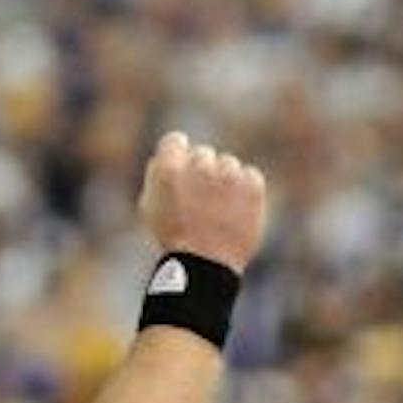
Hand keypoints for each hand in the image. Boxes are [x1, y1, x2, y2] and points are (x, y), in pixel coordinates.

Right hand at [138, 131, 268, 272]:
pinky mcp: (252, 183)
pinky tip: (235, 208)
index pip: (175, 140)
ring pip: (227, 163)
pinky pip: (249, 174)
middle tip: (200, 198)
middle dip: (201, 170)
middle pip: (202, 153)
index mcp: (169, 167)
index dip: (177, 155)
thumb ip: (158, 174)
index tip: (181, 169)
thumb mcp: (150, 204)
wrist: (206, 262)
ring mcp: (228, 173)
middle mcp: (199, 165)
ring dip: (223, 179)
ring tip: (218, 207)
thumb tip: (167, 157)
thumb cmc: (173, 236)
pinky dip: (244, 188)